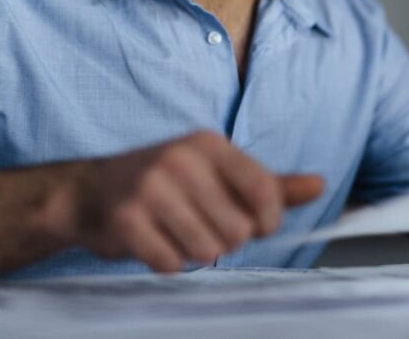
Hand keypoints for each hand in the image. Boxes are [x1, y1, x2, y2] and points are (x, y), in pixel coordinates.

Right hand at [51, 131, 323, 272]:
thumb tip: (320, 184)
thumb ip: (270, 184)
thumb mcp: (218, 172)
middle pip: (238, 229)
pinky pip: (170, 263)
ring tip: (176, 232)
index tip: (254, 226)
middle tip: (200, 225)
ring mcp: (150, 188)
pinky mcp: (126, 220)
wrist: (89, 191)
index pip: (265, 191)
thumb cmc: (165, 183)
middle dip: (225, 239)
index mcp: (210, 144)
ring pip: (207, 250)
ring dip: (195, 252)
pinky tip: (154, 241)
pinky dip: (166, 261)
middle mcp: (181, 159)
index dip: (267, 222)